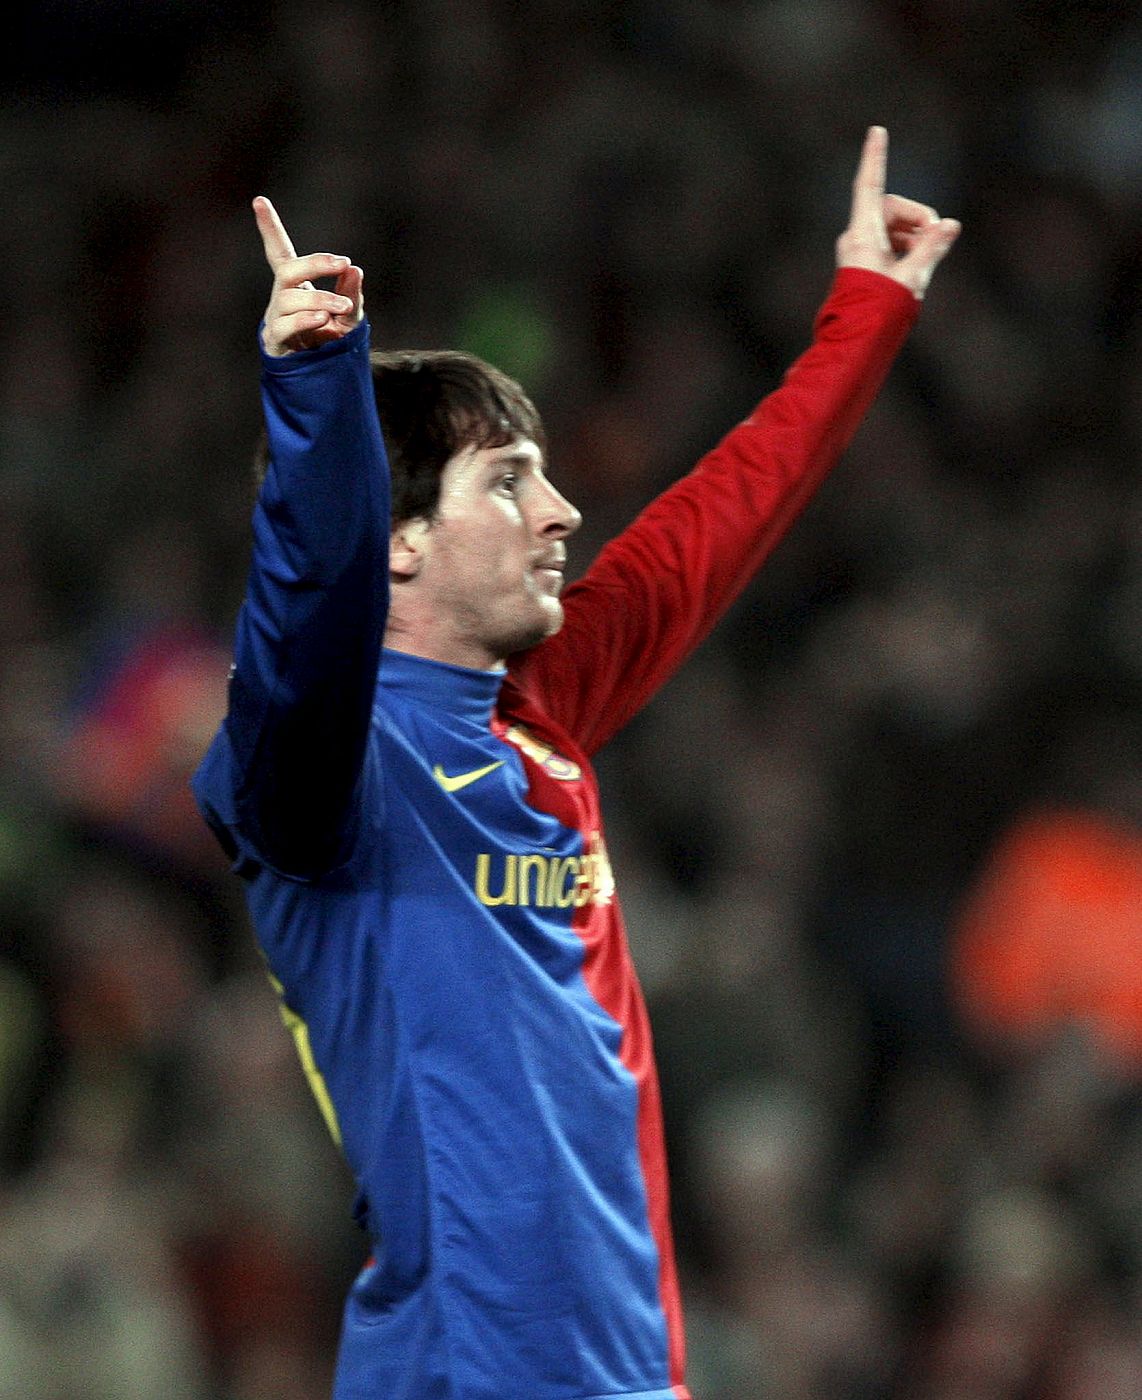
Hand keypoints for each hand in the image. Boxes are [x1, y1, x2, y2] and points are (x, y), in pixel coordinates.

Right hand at [253, 196, 364, 355]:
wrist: (322, 378)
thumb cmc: (331, 341)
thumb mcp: (350, 316)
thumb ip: (352, 294)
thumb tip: (354, 270)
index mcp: (296, 285)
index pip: (279, 252)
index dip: (269, 228)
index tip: (259, 201)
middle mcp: (282, 297)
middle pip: (288, 269)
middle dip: (315, 263)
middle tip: (343, 262)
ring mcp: (276, 318)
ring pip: (290, 299)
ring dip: (320, 299)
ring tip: (342, 306)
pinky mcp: (276, 341)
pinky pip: (285, 326)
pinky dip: (305, 320)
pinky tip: (323, 318)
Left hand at [836, 126, 959, 300]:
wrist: (857, 343)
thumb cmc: (880, 311)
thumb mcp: (912, 277)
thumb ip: (931, 248)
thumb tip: (950, 225)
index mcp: (862, 235)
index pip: (870, 186)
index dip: (875, 157)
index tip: (876, 131)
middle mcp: (856, 238)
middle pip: (891, 208)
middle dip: (916, 217)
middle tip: (936, 237)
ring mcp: (859, 251)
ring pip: (893, 227)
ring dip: (914, 235)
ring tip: (925, 260)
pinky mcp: (864, 264)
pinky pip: (889, 243)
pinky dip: (906, 248)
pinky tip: (916, 266)